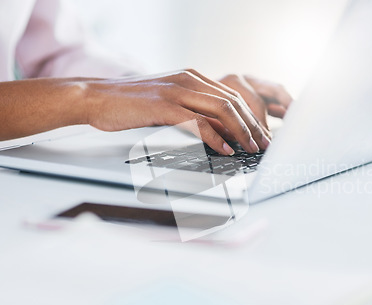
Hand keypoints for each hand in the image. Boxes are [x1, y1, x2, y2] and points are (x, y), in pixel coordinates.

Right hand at [85, 70, 290, 154]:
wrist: (97, 97)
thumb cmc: (132, 103)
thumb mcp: (169, 103)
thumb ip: (194, 112)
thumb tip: (221, 132)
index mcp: (192, 77)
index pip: (232, 96)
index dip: (251, 117)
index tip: (261, 135)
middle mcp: (189, 80)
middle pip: (233, 102)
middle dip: (253, 126)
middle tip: (264, 145)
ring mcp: (177, 91)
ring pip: (221, 109)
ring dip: (241, 132)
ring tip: (251, 149)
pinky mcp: (164, 106)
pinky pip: (198, 121)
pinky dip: (215, 137)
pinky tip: (224, 149)